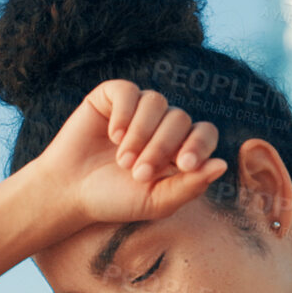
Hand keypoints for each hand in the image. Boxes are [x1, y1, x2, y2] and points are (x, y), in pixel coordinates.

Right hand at [34, 79, 227, 224]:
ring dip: (141, 133)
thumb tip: (222, 164)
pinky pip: (128, 91)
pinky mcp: (111, 96)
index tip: (184, 165)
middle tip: (138, 173)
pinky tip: (113, 135)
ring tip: (123, 160)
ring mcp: (137, 108)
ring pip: (156, 102)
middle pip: (180, 119)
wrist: (69, 192)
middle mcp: (162, 124)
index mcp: (179, 147)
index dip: (199, 145)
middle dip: (162, 147)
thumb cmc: (115, 200)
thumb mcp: (156, 201)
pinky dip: (124, 113)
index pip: (204, 133)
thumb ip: (190, 186)